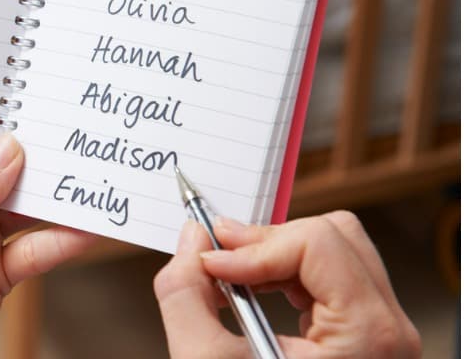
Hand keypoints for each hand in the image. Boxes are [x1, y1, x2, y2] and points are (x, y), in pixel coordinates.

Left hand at [0, 135, 96, 358]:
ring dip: (53, 198)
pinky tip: (83, 228)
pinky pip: (33, 253)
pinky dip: (61, 242)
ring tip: (87, 177)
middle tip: (71, 137)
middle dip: (34, 159)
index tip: (30, 104)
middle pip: (0, 177)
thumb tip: (7, 153)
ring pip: (23, 212)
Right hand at [153, 211, 421, 357]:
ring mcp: (380, 334)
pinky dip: (283, 273)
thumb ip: (185, 294)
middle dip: (265, 242)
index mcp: (368, 337)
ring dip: (272, 254)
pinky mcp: (364, 335)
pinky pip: (329, 276)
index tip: (210, 264)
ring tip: (230, 276)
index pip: (317, 245)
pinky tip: (251, 292)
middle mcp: (387, 330)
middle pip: (333, 235)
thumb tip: (191, 240)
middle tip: (215, 258)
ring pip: (333, 249)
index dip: (255, 246)